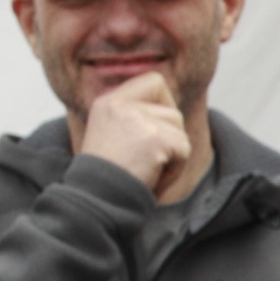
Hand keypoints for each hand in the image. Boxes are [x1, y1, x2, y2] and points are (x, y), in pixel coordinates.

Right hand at [80, 72, 193, 198]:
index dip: (165, 103)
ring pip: (179, 131)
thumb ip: (136, 118)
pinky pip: (184, 150)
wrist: (94, 199)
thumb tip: (172, 112)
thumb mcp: (112, 136)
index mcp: (108, 102)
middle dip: (170, 138)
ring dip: (172, 157)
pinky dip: (174, 170)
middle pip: (172, 112)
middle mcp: (120, 104)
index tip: (157, 130)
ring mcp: (137, 118)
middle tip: (150, 160)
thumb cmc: (106, 176)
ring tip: (147, 172)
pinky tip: (152, 179)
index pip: (153, 81)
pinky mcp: (154, 137)